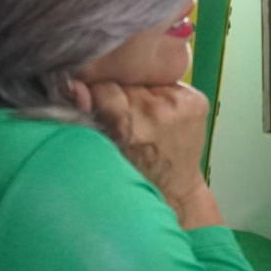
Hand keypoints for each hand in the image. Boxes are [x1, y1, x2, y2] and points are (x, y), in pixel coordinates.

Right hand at [66, 79, 221, 226]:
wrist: (174, 189)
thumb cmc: (137, 174)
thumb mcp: (104, 149)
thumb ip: (88, 115)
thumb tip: (74, 86)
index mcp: (131, 126)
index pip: (103, 86)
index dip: (98, 93)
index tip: (99, 104)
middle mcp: (159, 112)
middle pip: (127, 81)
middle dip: (122, 94)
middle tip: (127, 119)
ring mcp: (181, 105)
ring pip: (147, 81)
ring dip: (143, 95)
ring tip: (146, 121)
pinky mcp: (196, 101)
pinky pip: (168, 85)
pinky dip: (162, 96)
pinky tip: (162, 117)